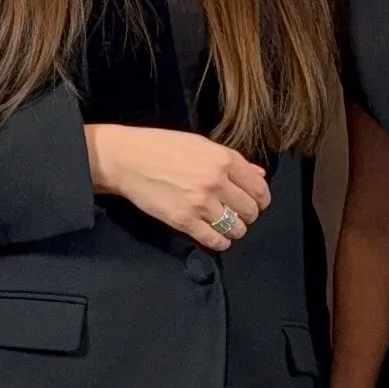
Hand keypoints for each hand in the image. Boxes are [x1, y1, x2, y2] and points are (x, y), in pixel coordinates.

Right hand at [85, 122, 269, 250]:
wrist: (127, 159)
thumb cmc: (162, 146)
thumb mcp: (201, 144)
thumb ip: (233, 161)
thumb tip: (259, 174)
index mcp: (224, 159)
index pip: (259, 187)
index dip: (261, 199)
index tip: (256, 203)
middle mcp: (216, 181)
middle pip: (250, 210)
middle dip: (248, 215)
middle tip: (238, 214)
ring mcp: (201, 203)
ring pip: (235, 228)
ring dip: (234, 230)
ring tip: (225, 226)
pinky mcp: (184, 221)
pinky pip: (214, 241)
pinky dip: (220, 242)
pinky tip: (215, 237)